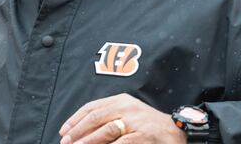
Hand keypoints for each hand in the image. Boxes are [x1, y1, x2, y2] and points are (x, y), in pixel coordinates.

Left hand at [59, 93, 185, 143]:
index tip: (64, 131)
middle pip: (95, 117)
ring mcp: (135, 121)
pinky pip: (120, 143)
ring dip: (88, 141)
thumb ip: (109, 117)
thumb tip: (82, 132)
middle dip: (78, 131)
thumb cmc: (149, 124)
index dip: (75, 119)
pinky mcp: (142, 136)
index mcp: (121, 100)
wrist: (177, 131)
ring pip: (105, 131)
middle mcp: (127, 107)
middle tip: (65, 142)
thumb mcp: (129, 113)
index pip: (92, 107)